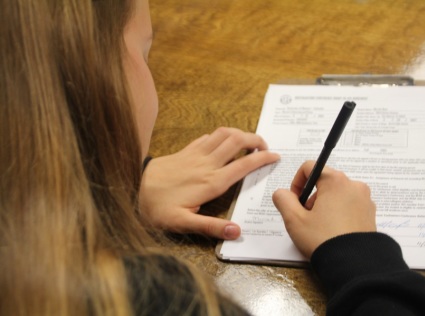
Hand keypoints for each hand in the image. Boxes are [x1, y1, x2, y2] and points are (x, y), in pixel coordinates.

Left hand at [140, 127, 279, 239]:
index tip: (274, 157)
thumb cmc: (157, 208)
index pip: (244, 164)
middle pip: (237, 141)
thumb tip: (235, 231)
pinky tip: (222, 142)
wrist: (131, 189)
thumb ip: (210, 226)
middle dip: (255, 139)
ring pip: (223, 133)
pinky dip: (220, 136)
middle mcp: (207, 164)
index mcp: (211, 182)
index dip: (262, 158)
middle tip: (264, 147)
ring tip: (248, 141)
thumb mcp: (183, 223)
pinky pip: (207, 136)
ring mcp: (195, 154)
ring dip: (239, 133)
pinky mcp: (185, 150)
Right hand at [272, 163, 375, 258]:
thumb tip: (283, 193)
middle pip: (324, 181)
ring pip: (337, 194)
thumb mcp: (294, 219)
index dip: (297, 182)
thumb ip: (283, 199)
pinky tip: (333, 231)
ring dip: (324, 205)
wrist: (353, 265)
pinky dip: (339, 213)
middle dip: (311, 196)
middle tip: (306, 218)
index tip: (295, 201)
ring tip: (319, 227)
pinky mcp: (370, 214)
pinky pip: (350, 206)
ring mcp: (365, 200)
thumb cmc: (323, 239)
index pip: (310, 167)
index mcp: (336, 181)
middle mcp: (354, 185)